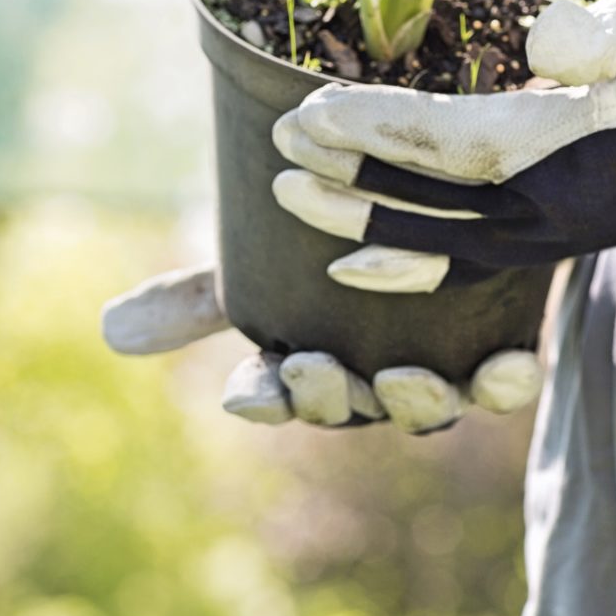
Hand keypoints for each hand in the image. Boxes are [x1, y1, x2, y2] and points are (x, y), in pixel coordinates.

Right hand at [100, 264, 543, 433]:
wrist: (443, 208)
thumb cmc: (343, 243)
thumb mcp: (264, 259)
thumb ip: (197, 294)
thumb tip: (107, 330)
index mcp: (312, 362)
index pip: (277, 395)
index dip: (263, 398)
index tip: (245, 390)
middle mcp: (374, 378)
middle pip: (350, 406)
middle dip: (328, 398)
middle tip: (311, 367)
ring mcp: (442, 368)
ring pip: (426, 407)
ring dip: (410, 402)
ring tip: (399, 377)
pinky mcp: (503, 346)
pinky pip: (509, 383)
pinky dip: (505, 380)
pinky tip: (503, 362)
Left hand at [271, 0, 615, 292]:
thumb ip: (611, 29)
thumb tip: (546, 45)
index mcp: (589, 150)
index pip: (459, 146)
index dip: (378, 133)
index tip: (305, 115)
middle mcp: (575, 205)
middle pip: (440, 207)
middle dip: (354, 188)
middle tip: (276, 165)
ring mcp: (574, 223)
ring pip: (453, 242)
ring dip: (373, 224)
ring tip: (298, 204)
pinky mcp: (571, 221)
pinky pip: (481, 255)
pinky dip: (421, 259)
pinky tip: (369, 252)